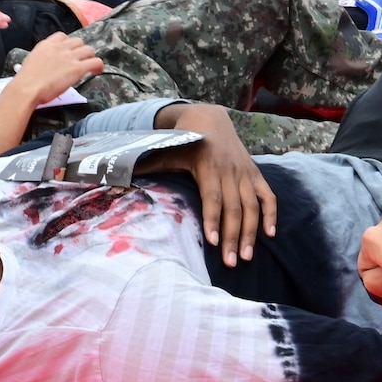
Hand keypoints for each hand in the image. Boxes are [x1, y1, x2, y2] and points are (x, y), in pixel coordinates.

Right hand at [9, 33, 103, 106]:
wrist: (27, 88)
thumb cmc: (25, 79)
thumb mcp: (31, 60)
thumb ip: (43, 56)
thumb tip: (48, 60)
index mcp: (46, 45)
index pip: (62, 36)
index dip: (68, 43)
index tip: (69, 51)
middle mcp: (59, 48)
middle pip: (79, 41)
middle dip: (80, 50)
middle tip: (80, 60)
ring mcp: (69, 57)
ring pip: (89, 49)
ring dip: (90, 57)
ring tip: (89, 66)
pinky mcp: (77, 68)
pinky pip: (96, 62)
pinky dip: (99, 66)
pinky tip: (96, 71)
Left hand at [148, 103, 277, 266]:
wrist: (211, 118)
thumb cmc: (184, 141)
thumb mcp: (165, 151)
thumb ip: (144, 166)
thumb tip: (111, 178)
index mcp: (208, 166)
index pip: (213, 197)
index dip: (214, 219)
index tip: (214, 242)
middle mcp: (230, 171)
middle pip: (234, 209)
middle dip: (234, 237)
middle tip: (231, 263)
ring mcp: (246, 173)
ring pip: (253, 207)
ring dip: (251, 233)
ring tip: (246, 257)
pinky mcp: (256, 174)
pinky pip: (268, 196)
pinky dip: (271, 215)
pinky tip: (269, 234)